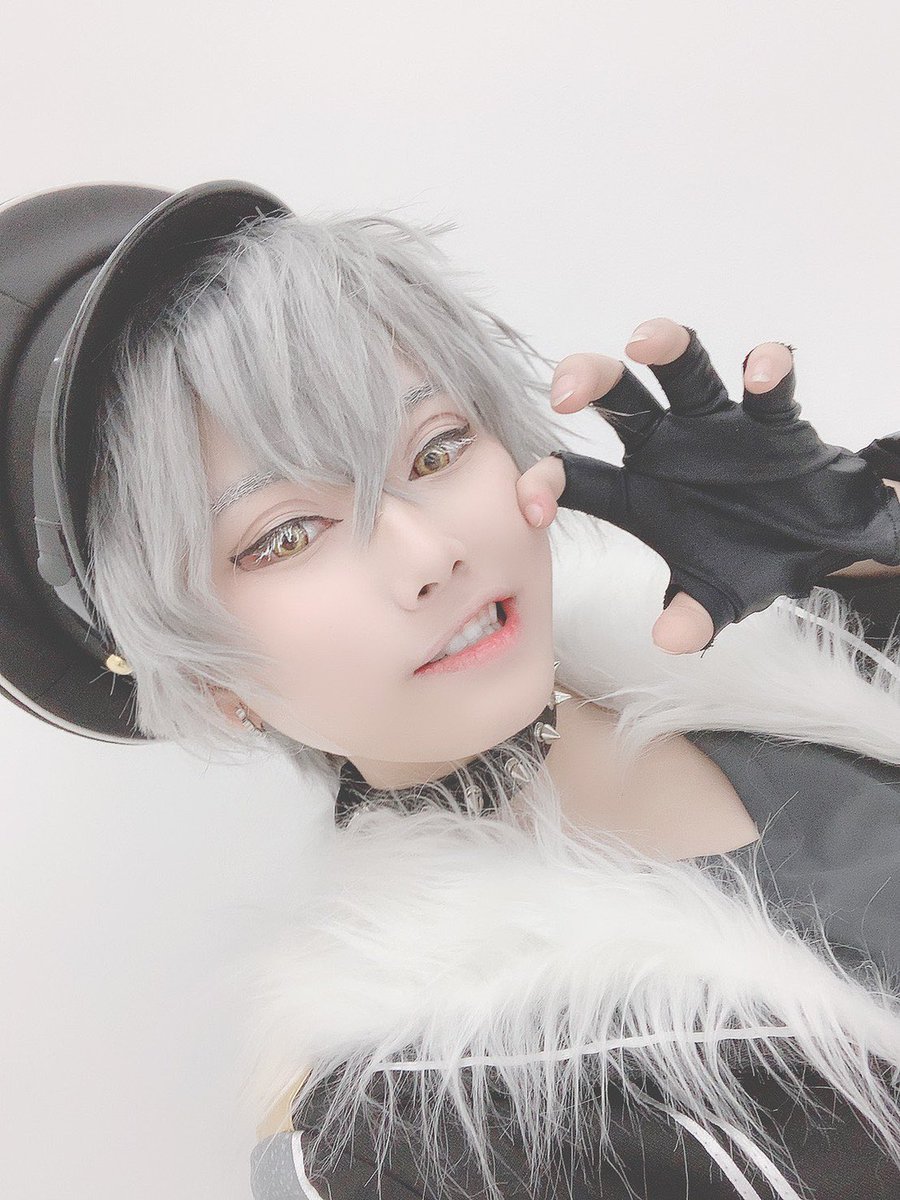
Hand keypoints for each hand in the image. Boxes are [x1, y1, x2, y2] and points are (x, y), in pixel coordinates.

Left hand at [516, 318, 899, 653]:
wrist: (819, 546)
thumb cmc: (747, 559)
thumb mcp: (715, 598)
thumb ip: (692, 616)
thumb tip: (670, 639)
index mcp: (637, 490)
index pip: (576, 475)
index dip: (545, 482)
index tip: (532, 507)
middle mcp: (668, 445)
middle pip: (618, 397)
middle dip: (588, 381)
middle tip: (564, 391)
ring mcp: (718, 426)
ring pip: (684, 369)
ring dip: (664, 346)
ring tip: (641, 343)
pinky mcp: (773, 420)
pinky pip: (770, 386)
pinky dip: (767, 371)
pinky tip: (758, 378)